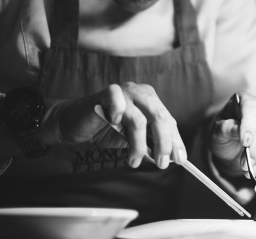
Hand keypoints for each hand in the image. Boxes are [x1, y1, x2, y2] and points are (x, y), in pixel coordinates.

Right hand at [42, 82, 187, 168]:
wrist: (74, 122)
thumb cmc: (105, 129)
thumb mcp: (132, 139)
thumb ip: (149, 144)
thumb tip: (168, 158)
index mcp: (151, 101)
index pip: (168, 121)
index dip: (175, 141)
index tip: (180, 159)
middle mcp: (140, 93)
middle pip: (159, 117)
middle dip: (164, 143)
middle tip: (162, 163)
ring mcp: (124, 92)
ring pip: (139, 118)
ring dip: (139, 144)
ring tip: (134, 160)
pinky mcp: (105, 93)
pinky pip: (116, 100)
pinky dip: (118, 113)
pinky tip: (116, 125)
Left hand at [210, 93, 255, 181]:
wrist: (232, 140)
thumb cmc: (223, 131)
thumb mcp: (217, 131)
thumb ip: (224, 129)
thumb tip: (237, 130)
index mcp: (243, 99)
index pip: (250, 107)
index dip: (249, 124)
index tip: (245, 142)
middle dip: (254, 147)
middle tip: (244, 164)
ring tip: (247, 170)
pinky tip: (253, 169)